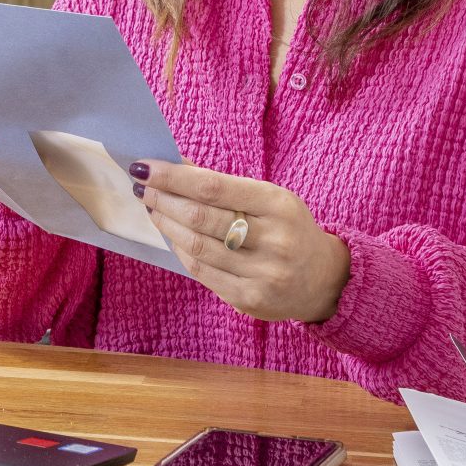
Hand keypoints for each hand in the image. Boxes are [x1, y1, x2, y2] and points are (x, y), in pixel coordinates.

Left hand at [133, 160, 349, 323]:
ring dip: (166, 224)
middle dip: (164, 199)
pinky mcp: (249, 299)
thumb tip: (176, 166)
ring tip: (153, 209)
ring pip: (197, 246)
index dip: (173, 177)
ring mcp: (262, 274)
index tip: (145, 167)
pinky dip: (181, 251)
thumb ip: (225, 186)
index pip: (213, 187)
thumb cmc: (287, 229)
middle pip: (200, 217)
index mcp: (278, 205)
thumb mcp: (269, 199)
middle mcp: (273, 240)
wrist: (323, 279)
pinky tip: (172, 236)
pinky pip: (202, 272)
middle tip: (142, 187)